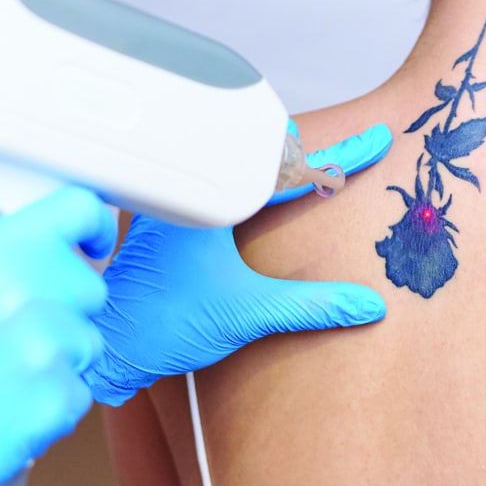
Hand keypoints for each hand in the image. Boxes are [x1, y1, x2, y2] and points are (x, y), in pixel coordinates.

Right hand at [0, 187, 114, 485]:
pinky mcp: (55, 400)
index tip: (95, 244)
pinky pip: (78, 394)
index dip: (96, 227)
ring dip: (57, 360)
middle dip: (65, 310)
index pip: (80, 210)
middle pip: (90, 288)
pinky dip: (51, 404)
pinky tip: (7, 407)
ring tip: (2, 376)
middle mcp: (28, 290)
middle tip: (16, 335)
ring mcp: (45, 347)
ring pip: (87, 344)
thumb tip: (42, 247)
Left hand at [84, 123, 393, 405]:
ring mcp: (176, 207)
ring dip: (272, 171)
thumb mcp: (248, 314)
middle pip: (260, 156)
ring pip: (235, 172)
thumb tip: (370, 305)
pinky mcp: (168, 226)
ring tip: (311, 171)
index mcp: (211, 200)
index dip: (340, 157)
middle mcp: (191, 193)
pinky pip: (218, 192)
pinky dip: (248, 191)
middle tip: (347, 152)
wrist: (108, 347)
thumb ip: (312, 307)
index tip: (377, 139)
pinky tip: (260, 204)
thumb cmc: (162, 325)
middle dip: (306, 153)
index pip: (289, 171)